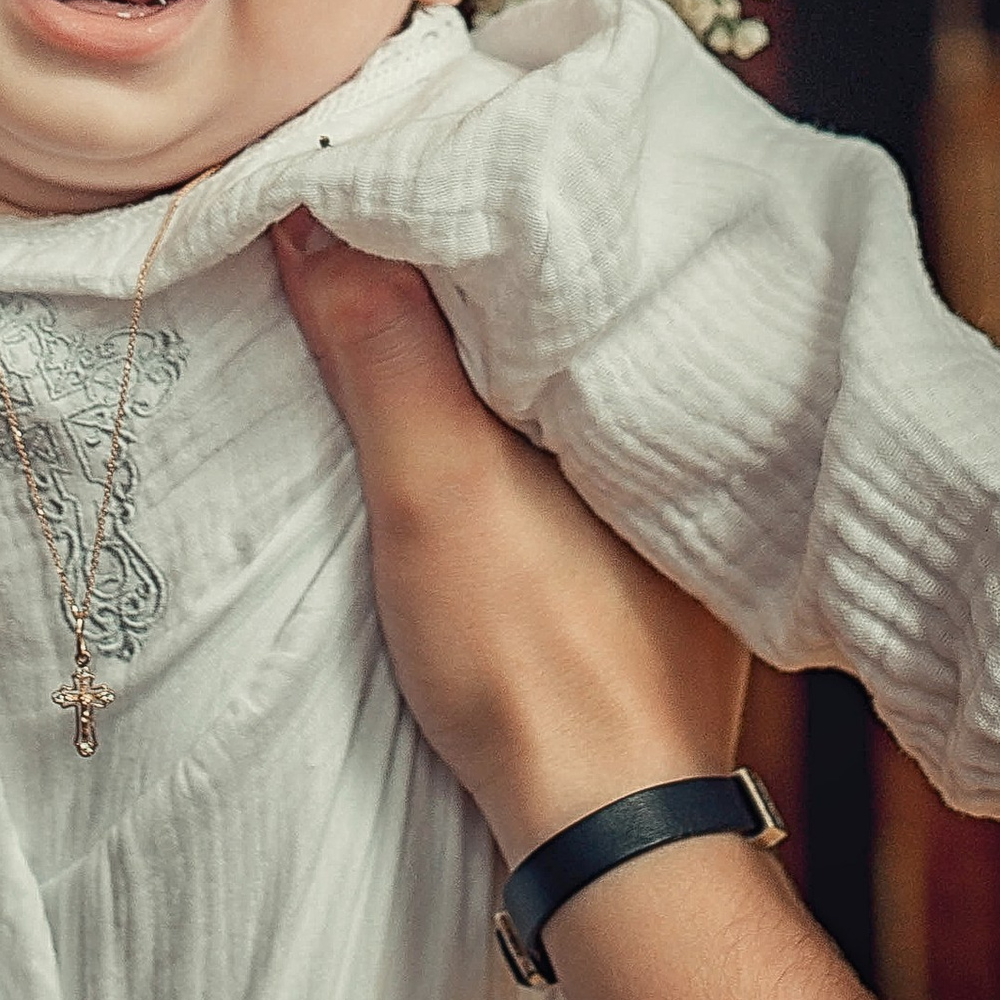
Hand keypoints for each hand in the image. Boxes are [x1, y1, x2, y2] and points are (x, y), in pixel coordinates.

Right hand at [271, 213, 746, 858]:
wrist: (608, 831)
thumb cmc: (536, 656)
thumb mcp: (437, 484)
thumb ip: (381, 348)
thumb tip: (311, 210)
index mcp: (651, 378)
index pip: (551, 242)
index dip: (459, 199)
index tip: (375, 168)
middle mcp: (688, 420)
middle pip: (558, 303)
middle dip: (473, 260)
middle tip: (377, 209)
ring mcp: (673, 495)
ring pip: (562, 376)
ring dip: (491, 344)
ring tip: (405, 289)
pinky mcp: (648, 554)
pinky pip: (571, 442)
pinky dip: (514, 415)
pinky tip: (469, 414)